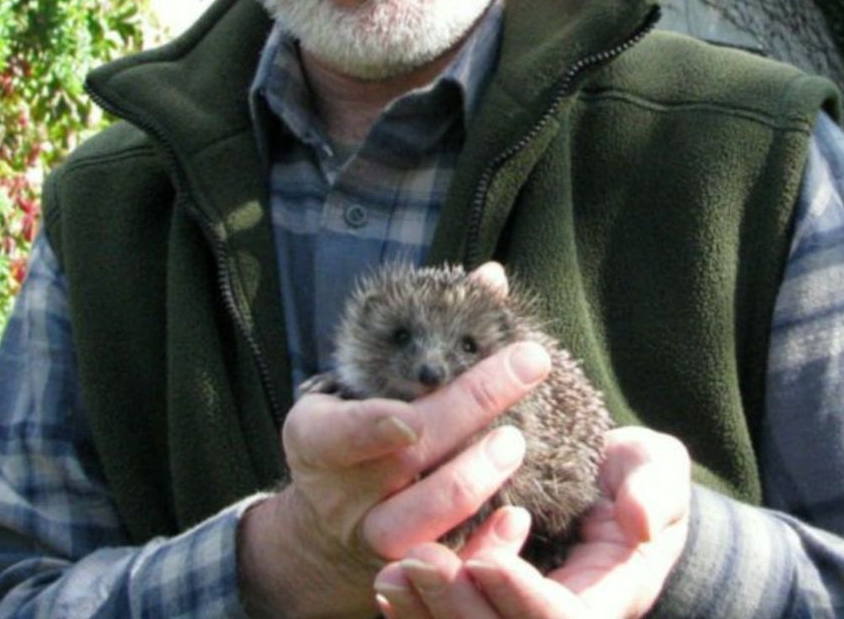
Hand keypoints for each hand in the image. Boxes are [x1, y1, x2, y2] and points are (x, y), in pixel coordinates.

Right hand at [237, 329, 552, 618]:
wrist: (330, 519)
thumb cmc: (361, 423)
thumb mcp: (369, 374)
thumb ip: (427, 328)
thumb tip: (491, 277)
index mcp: (317, 437)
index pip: (336, 432)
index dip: (372, 428)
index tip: (411, 417)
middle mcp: (342, 491)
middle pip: (405, 456)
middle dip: (470, 406)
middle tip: (527, 366)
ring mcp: (374, 536)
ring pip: (420, 523)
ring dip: (474, 477)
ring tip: (517, 440)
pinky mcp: (410, 566)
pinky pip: (449, 562)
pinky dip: (485, 541)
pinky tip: (520, 513)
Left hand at [371, 425, 691, 618]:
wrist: (616, 491)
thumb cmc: (638, 478)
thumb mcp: (659, 472)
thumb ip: (655, 490)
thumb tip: (642, 521)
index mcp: (606, 597)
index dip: (519, 597)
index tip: (483, 558)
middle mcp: (562, 618)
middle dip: (460, 606)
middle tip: (419, 561)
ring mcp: (522, 617)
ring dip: (429, 614)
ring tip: (393, 572)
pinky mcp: (493, 608)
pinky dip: (417, 615)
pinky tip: (388, 586)